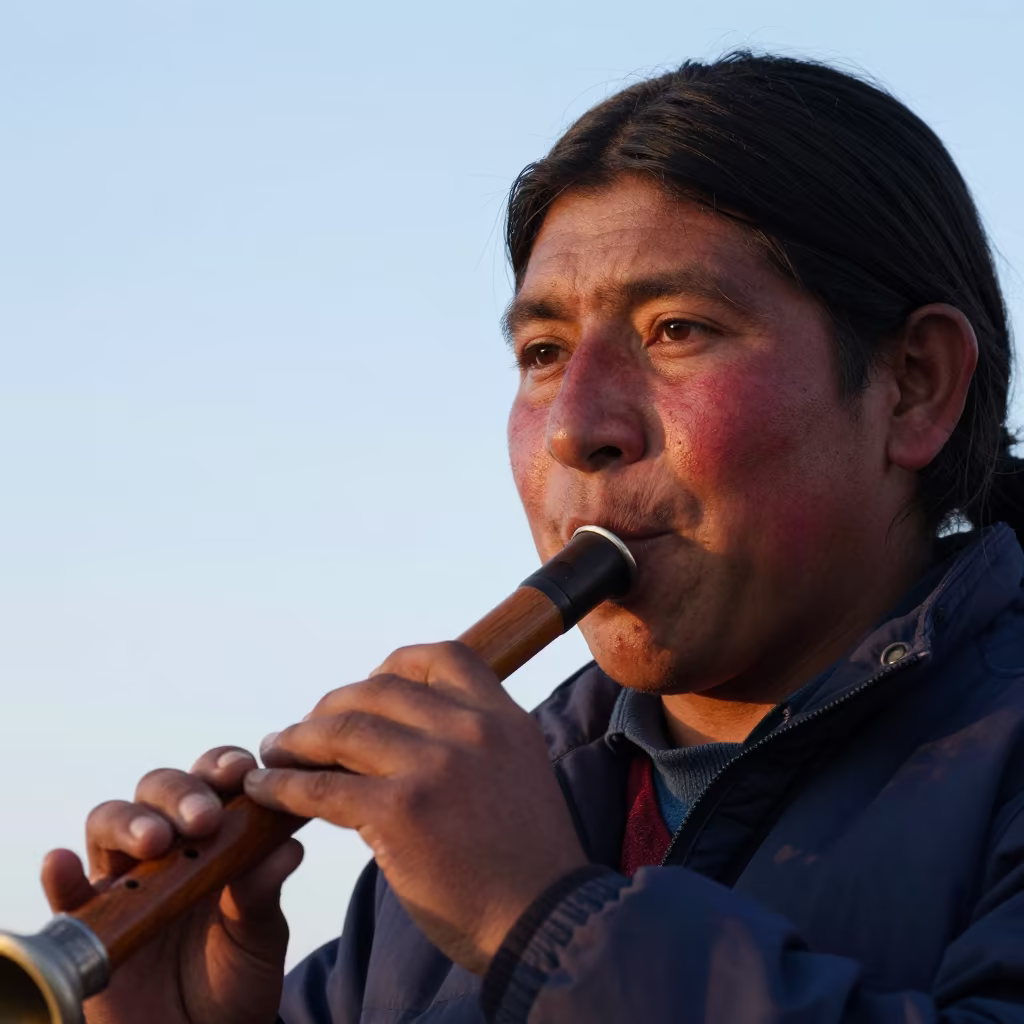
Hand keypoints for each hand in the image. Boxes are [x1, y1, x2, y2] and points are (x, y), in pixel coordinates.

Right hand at [41, 747, 302, 1023]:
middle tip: (205, 818)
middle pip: (159, 790)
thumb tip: (288, 847)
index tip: (242, 771)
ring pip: (110, 823)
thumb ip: (262, 892)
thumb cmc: (236, 974)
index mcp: (215, 833)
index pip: (214, 781)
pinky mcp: (87, 921)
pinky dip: (61, 874)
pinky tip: (63, 864)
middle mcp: (166, 845)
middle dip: (181, 793)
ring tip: (155, 840)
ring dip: (130, 821)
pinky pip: (65, 892)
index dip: (223, 766)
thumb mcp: (259, 935)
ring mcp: (124, 878)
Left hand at [247, 641, 586, 973]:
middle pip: (379, 689)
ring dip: (298, 738)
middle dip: (332, 705)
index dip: (396, 665)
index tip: (368, 684)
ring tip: (276, 751)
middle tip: (307, 728)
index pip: (445, 657)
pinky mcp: (399, 812)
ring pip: (344, 729)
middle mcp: (471, 730)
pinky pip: (323, 787)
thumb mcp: (519, 772)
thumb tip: (418, 730)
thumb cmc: (529, 860)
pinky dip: (283, 785)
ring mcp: (434, 767)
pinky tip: (264, 790)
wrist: (546, 923)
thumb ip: (478, 742)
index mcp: (503, 717)